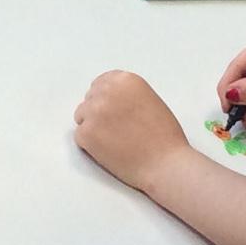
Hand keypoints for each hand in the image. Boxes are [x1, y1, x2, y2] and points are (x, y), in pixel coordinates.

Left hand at [74, 70, 190, 192]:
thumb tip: (110, 99)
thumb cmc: (164, 138)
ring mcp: (94, 112)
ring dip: (93, 127)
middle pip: (90, 98)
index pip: (101, 83)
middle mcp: (107, 91)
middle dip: (99, 113)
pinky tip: (110, 151)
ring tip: (115, 141)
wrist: (166, 164)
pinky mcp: (86, 133)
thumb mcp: (149, 100)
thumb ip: (127, 94)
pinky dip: (91, 145)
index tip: (113, 112)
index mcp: (125, 80)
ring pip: (82, 116)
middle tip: (116, 130)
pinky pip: (80, 136)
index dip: (106, 99)